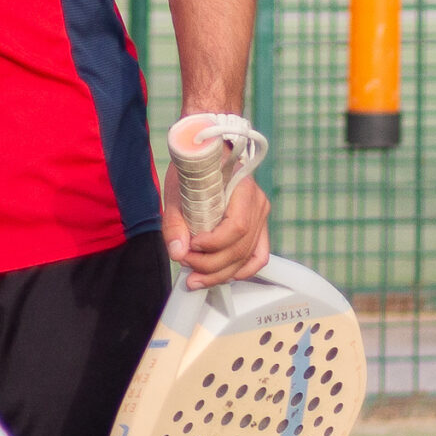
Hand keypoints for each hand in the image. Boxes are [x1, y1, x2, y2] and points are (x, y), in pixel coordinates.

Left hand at [166, 174, 271, 288]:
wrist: (206, 157)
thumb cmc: (193, 170)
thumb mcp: (177, 190)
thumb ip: (175, 222)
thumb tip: (178, 251)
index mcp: (242, 188)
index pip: (237, 226)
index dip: (214, 243)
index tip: (191, 245)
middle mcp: (257, 204)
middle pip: (241, 247)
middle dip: (211, 264)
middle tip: (186, 263)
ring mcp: (261, 217)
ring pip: (248, 257)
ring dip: (221, 274)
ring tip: (196, 278)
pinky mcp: (258, 228)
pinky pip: (257, 256)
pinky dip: (241, 271)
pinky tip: (221, 277)